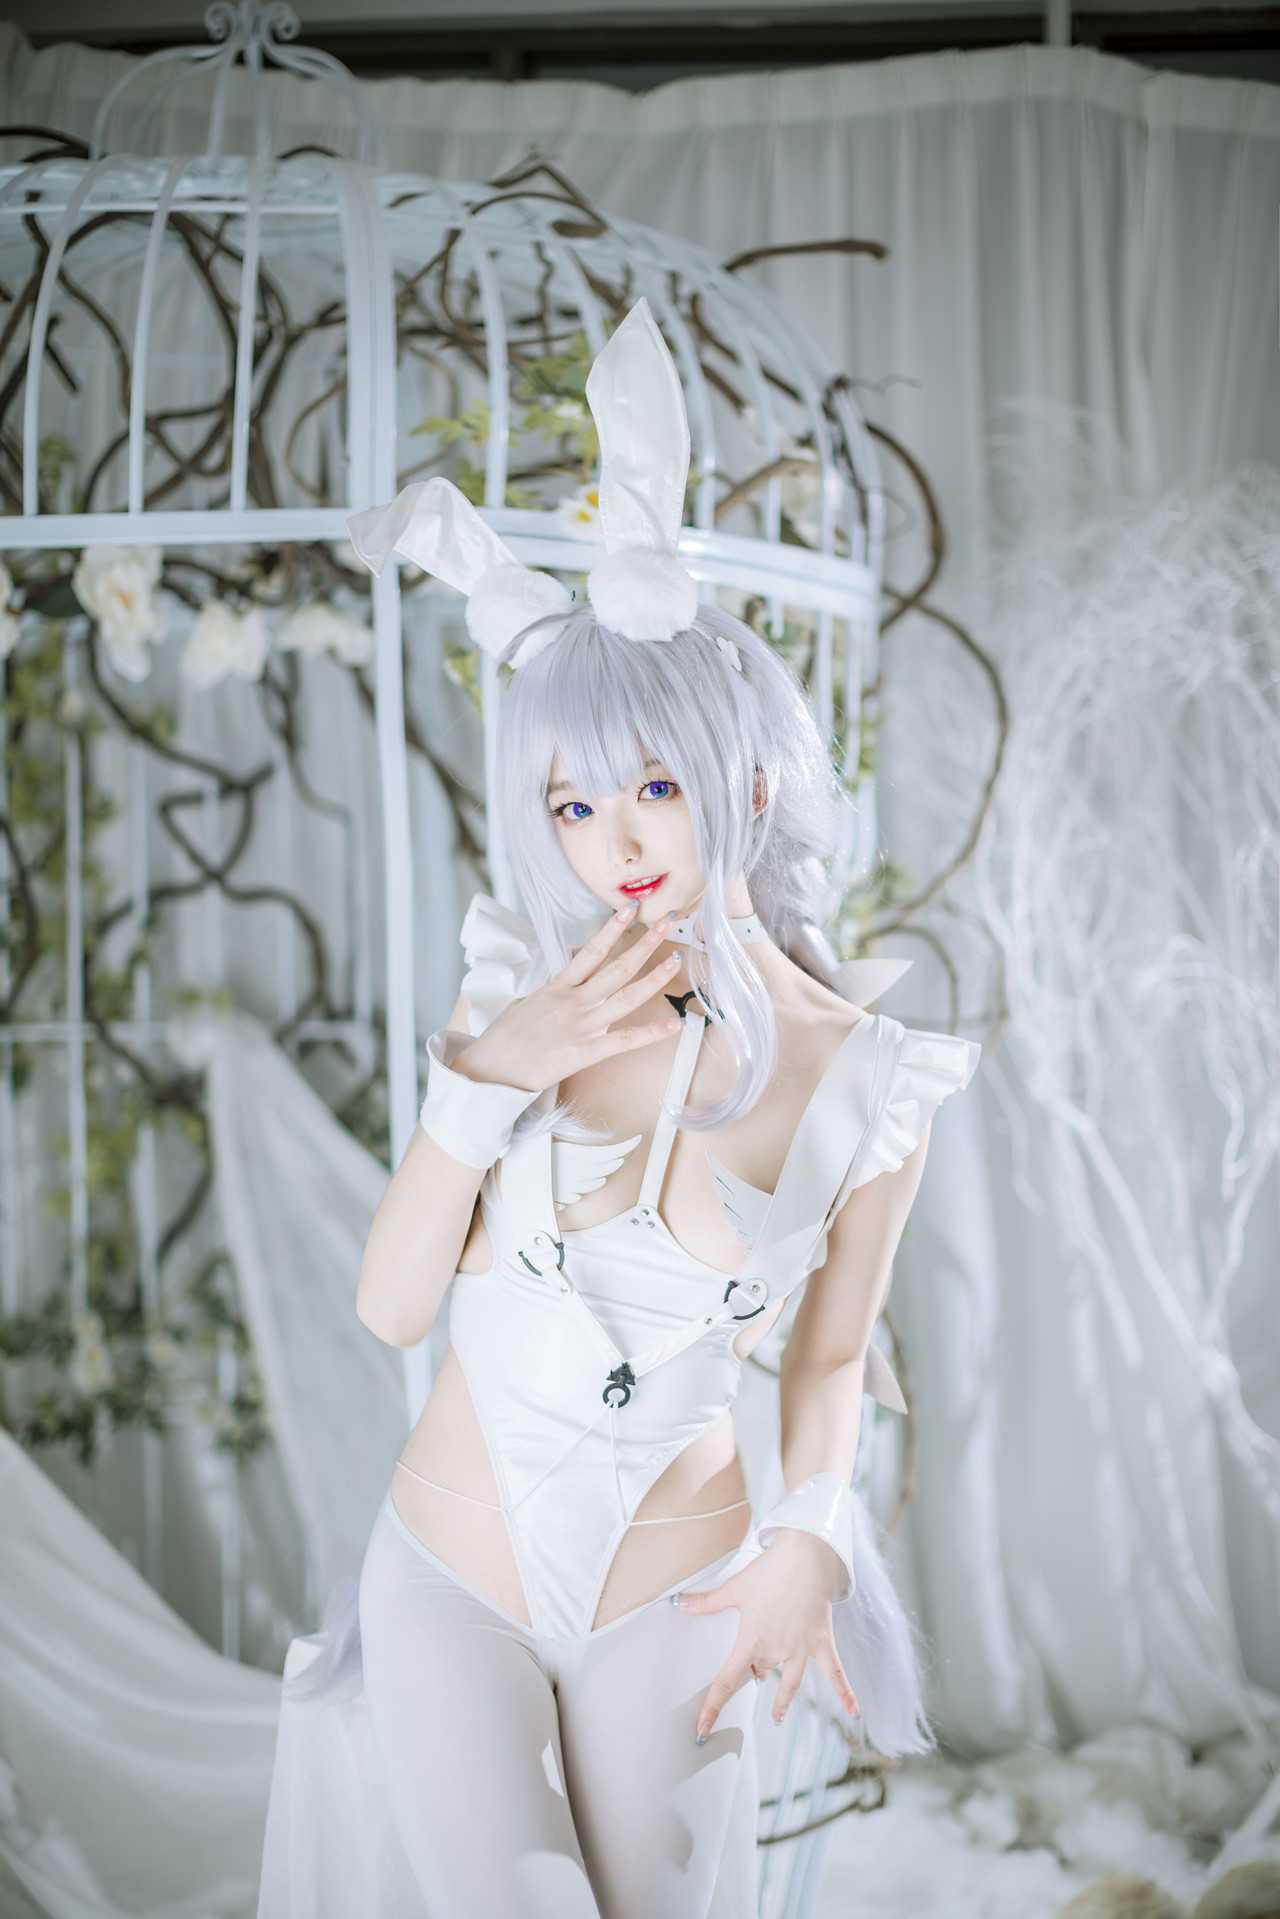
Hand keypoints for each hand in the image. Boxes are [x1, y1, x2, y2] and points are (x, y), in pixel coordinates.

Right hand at [457, 903, 684, 1094]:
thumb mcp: (528, 1001)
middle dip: (645, 944)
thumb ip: (555, 990)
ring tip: (676, 960)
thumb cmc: (505, 1036)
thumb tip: (572, 981)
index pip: (591, 950)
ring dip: (654, 978)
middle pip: (618, 967)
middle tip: (667, 922)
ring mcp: (583, 1026)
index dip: (613, 928)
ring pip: (627, 997)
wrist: (493, 1068)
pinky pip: (625, 1040)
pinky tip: (673, 1024)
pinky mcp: (587, 1051)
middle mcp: (574, 1001)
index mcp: (557, 986)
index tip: (630, 909)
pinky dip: (651, 1033)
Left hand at [674, 1530, 859, 1739]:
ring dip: (783, 1700)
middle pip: (760, 1672)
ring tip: (776, 1716)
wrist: (805, 1557)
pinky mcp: (822, 1642)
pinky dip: (845, 1692)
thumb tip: (678, 1604)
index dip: (712, 1707)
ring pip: (790, 1683)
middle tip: (751, 1676)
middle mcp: (776, 1651)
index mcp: (751, 1641)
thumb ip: (706, 1602)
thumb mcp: (734, 1588)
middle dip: (754, 1673)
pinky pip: (836, 1673)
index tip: (702, 1730)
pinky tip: (854, 1712)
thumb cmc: (769, 1572)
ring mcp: (801, 1649)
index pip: (726, 1681)